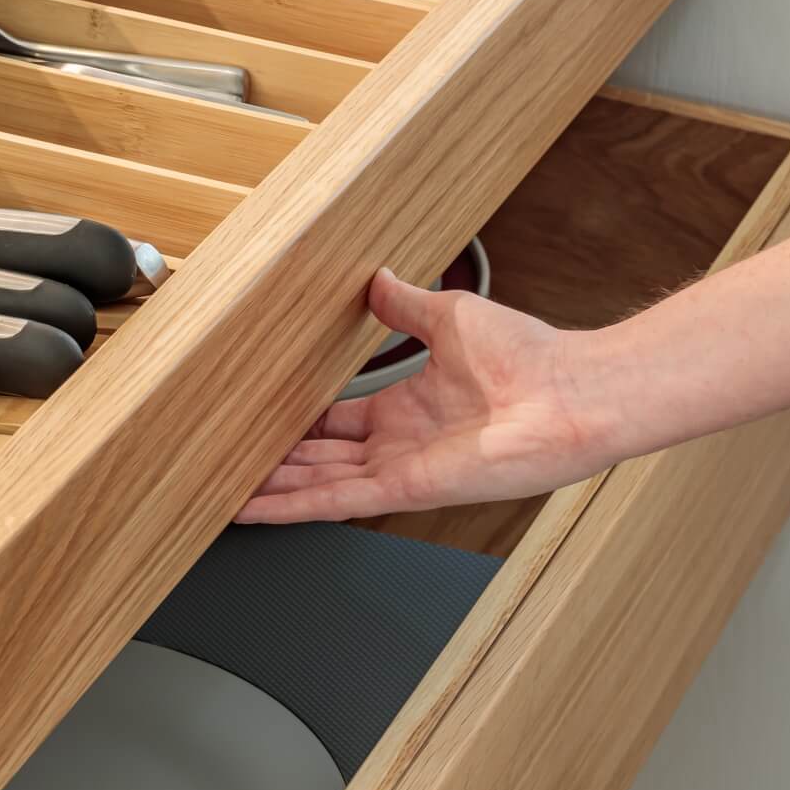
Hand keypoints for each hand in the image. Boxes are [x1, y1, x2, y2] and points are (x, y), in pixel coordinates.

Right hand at [238, 268, 604, 524]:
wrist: (567, 393)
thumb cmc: (529, 357)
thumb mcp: (451, 317)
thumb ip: (406, 307)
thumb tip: (378, 279)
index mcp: (408, 406)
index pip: (336, 420)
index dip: (297, 422)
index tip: (261, 418)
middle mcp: (399, 443)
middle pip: (318, 458)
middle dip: (273, 462)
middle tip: (227, 462)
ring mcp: (398, 469)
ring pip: (316, 484)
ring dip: (270, 488)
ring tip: (222, 491)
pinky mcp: (402, 489)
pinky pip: (334, 502)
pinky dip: (290, 508)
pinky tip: (251, 510)